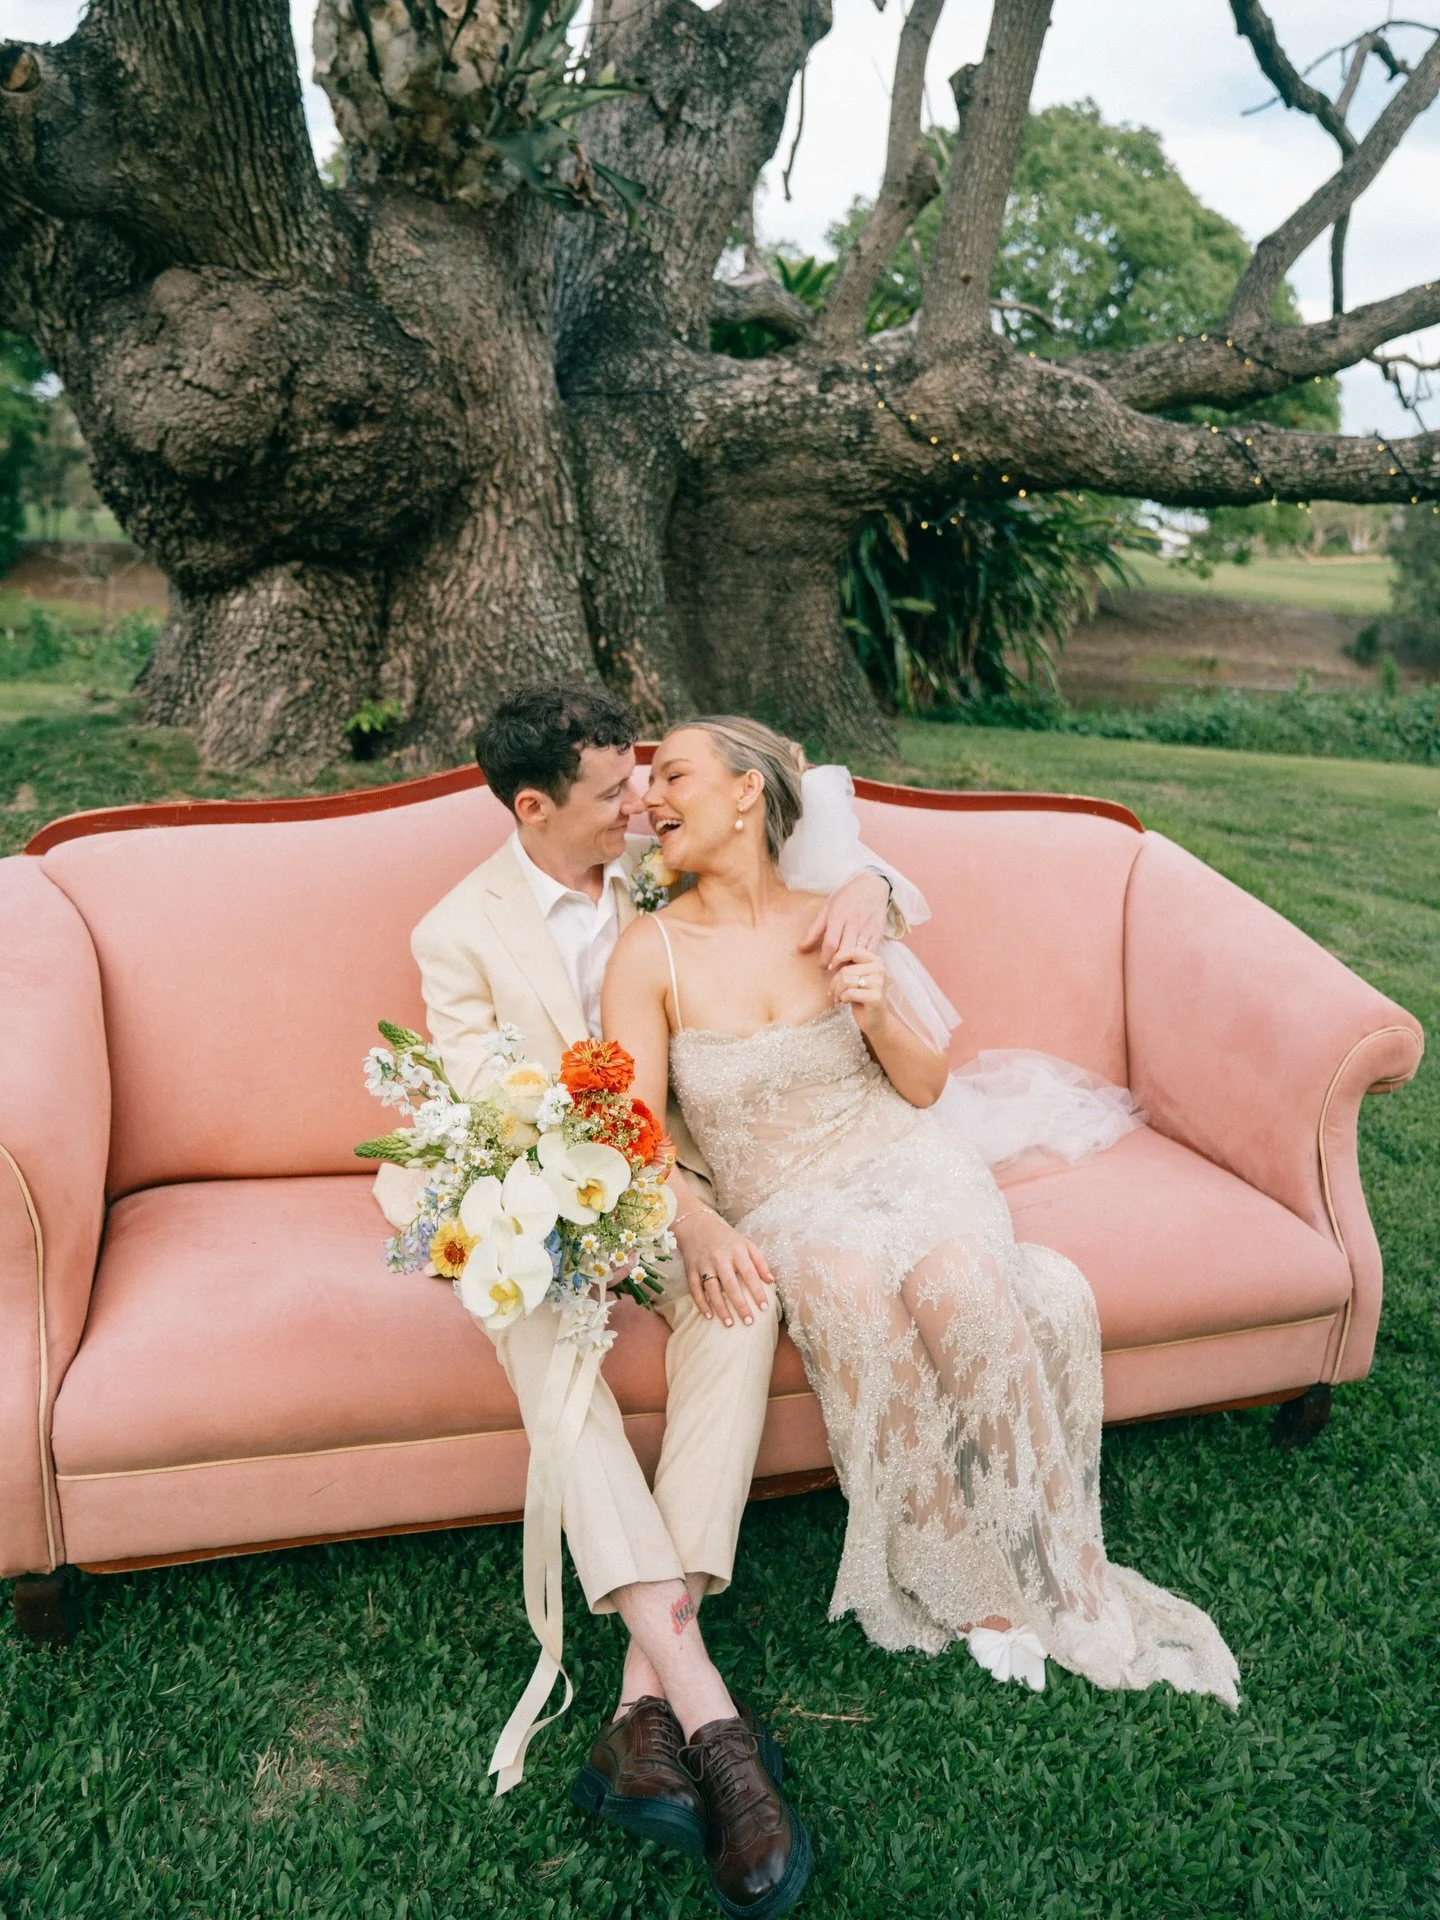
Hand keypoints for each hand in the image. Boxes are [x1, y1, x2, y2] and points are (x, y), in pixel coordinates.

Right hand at [673, 1204, 773, 1326]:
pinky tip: (708, 1316)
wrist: (697, 1226)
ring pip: (712, 1289)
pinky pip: (695, 1289)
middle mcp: (720, 1258)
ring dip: (720, 1307)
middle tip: (749, 1322)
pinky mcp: (690, 1269)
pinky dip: (701, 1303)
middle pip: (730, 1284)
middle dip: (740, 1304)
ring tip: (729, 1324)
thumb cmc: (726, 1239)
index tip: (764, 1308)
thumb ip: (760, 1261)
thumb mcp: (746, 1244)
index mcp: (737, 1251)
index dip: (757, 1291)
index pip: (749, 1274)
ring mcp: (704, 1264)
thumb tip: (771, 1281)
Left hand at [799, 869, 890, 968]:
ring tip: (843, 972)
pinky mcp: (878, 933)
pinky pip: (871, 953)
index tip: (822, 966)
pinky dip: (863, 961)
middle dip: (837, 964)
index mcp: (838, 916)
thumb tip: (800, 949)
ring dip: (850, 965)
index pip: (831, 943)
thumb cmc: (846, 897)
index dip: (825, 959)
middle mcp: (854, 923)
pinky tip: (857, 964)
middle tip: (832, 972)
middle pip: (845, 951)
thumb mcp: (827, 909)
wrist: (873, 885)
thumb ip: (814, 930)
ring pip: (859, 954)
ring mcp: (867, 929)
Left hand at [829, 943, 888, 1033]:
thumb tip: (831, 960)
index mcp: (876, 961)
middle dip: (834, 982)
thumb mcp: (854, 977)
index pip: (853, 951)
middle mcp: (880, 969)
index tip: (830, 968)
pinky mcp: (875, 997)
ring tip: (838, 997)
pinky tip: (844, 1002)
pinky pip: (849, 993)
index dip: (838, 957)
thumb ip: (848, 966)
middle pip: (846, 970)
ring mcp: (879, 983)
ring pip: (846, 981)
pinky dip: (842, 998)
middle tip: (832, 992)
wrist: (875, 1020)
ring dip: (837, 991)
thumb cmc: (861, 997)